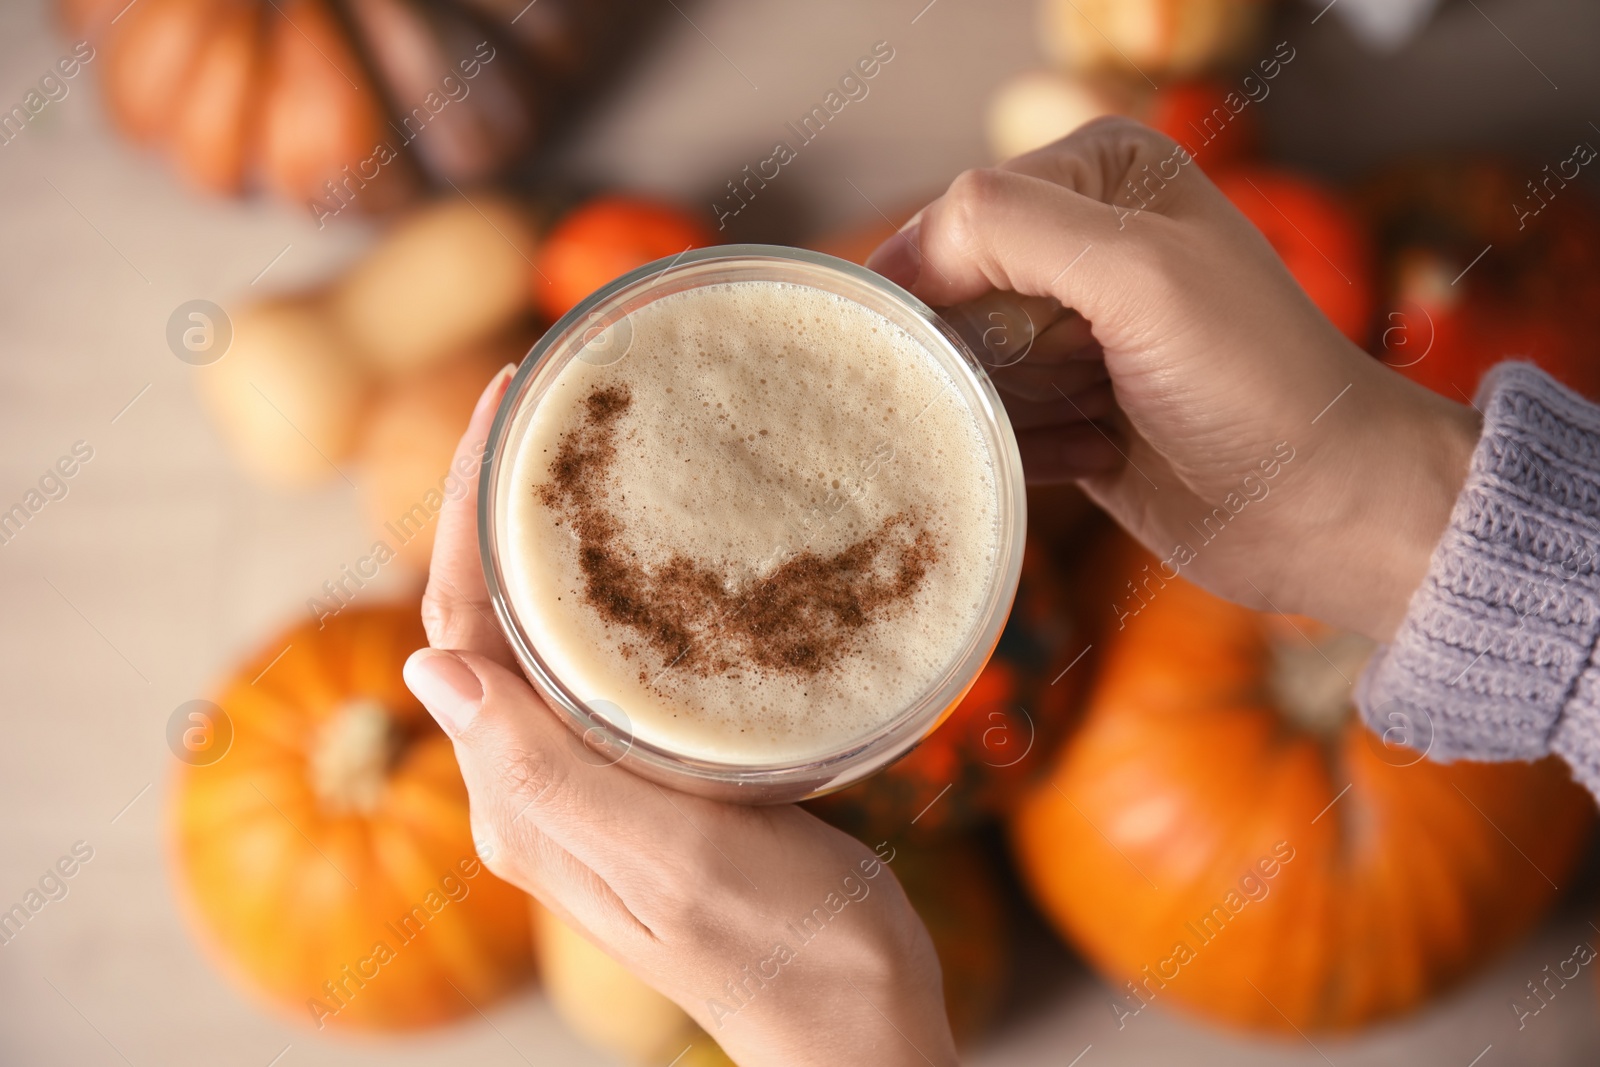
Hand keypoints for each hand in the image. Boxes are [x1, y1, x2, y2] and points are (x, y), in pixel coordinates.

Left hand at [404, 367, 958, 1066]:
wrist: (854, 1016)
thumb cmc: (777, 944)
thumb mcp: (665, 854)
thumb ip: (546, 771)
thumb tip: (426, 668)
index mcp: (521, 798)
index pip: (460, 630)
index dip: (464, 513)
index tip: (503, 405)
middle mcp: (540, 785)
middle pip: (492, 620)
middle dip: (499, 507)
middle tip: (546, 401)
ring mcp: (596, 781)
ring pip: (549, 635)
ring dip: (551, 540)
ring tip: (590, 446)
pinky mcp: (653, 778)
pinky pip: (608, 666)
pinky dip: (615, 591)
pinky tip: (661, 548)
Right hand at [870, 118, 1480, 641]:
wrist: (1324, 508)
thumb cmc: (1251, 380)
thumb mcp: (1135, 274)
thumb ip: (1008, 229)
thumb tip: (904, 255)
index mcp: (1102, 174)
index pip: (960, 214)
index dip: (939, 282)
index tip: (954, 347)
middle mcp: (1083, 241)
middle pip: (953, 295)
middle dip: (981, 353)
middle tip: (1063, 381)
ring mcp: (1076, 329)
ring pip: (967, 366)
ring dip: (1012, 409)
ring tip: (1097, 419)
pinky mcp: (1070, 407)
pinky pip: (994, 424)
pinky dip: (1027, 449)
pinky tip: (1100, 453)